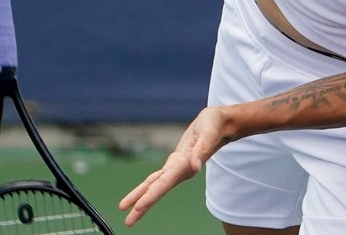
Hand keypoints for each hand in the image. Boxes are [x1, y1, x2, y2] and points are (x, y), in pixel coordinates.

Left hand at [119, 106, 228, 226]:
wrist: (220, 124)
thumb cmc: (214, 126)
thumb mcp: (209, 134)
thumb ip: (202, 150)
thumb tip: (196, 166)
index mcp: (186, 166)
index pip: (165, 183)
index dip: (151, 195)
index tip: (138, 207)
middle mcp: (180, 171)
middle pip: (157, 190)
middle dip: (142, 205)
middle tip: (128, 222)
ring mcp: (177, 168)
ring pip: (154, 184)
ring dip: (140, 197)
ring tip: (126, 208)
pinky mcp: (175, 162)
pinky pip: (157, 176)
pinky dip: (147, 185)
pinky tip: (139, 194)